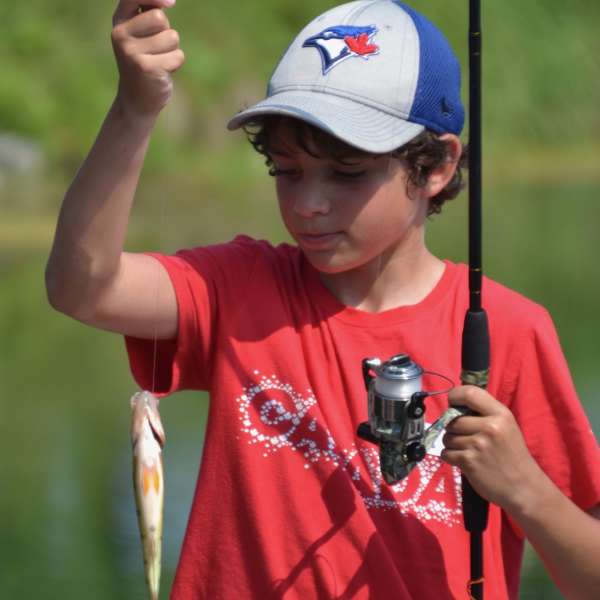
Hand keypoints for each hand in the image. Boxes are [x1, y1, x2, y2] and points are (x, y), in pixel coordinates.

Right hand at [111, 0, 184, 117]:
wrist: (137, 100)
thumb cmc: (144, 62)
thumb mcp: (141, 35)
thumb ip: (148, 13)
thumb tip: (168, 1)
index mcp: (119, 22)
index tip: (171, 3)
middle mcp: (120, 35)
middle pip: (160, 17)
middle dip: (167, 32)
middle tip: (157, 49)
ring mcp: (131, 52)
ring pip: (171, 37)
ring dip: (172, 49)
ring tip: (159, 61)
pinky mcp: (145, 67)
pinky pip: (177, 56)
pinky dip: (176, 64)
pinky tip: (163, 72)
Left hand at [441, 385, 543, 511]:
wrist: (523, 487)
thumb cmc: (512, 454)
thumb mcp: (506, 426)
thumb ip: (484, 413)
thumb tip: (454, 405)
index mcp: (500, 414)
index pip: (469, 393)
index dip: (455, 396)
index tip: (453, 404)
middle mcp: (490, 427)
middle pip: (453, 419)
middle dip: (452, 428)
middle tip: (464, 436)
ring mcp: (478, 445)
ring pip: (447, 437)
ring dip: (452, 444)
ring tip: (467, 450)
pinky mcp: (469, 461)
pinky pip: (446, 453)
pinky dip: (450, 457)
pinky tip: (464, 460)